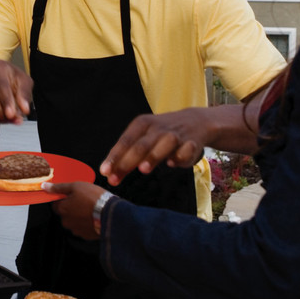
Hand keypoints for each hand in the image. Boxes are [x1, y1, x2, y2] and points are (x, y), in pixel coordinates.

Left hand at [41, 181, 104, 240]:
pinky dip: (87, 223)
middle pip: (65, 214)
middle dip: (72, 208)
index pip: (55, 204)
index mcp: (63, 209)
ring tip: (91, 208)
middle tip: (83, 201)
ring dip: (79, 216)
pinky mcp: (86, 235)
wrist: (110, 213)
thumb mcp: (76, 186)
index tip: (71, 195)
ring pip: (74, 221)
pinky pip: (83, 228)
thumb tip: (45, 186)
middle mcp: (67, 221)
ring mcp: (76, 230)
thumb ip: (59, 187)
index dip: (63, 198)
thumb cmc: (95, 199)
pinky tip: (94, 216)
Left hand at [99, 109, 214, 185]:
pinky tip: (173, 163)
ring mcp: (175, 134)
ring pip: (164, 144)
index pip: (125, 141)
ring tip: (142, 169)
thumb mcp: (143, 140)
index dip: (114, 157)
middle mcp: (157, 128)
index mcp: (142, 124)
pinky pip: (186, 149)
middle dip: (127, 162)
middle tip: (116, 177)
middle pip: (141, 145)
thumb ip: (128, 158)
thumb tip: (110, 176)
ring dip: (153, 156)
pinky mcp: (191, 142)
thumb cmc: (161, 135)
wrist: (195, 121)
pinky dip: (180, 156)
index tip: (104, 172)